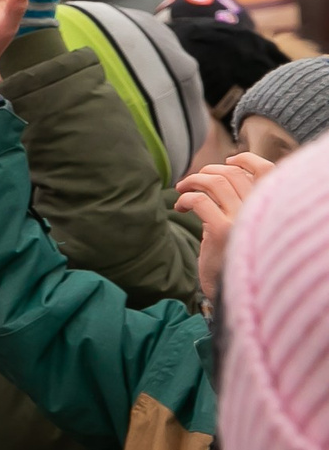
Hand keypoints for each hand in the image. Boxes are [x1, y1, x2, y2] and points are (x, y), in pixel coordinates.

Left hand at [180, 153, 272, 302]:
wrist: (231, 289)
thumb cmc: (235, 254)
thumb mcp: (243, 224)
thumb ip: (241, 201)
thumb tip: (223, 172)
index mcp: (270, 207)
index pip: (267, 170)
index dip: (247, 160)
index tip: (229, 160)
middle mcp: (261, 211)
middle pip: (232, 174)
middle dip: (208, 171)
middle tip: (192, 181)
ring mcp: (242, 220)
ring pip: (215, 182)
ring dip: (192, 181)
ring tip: (181, 190)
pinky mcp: (222, 231)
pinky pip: (199, 201)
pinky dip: (185, 199)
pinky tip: (180, 207)